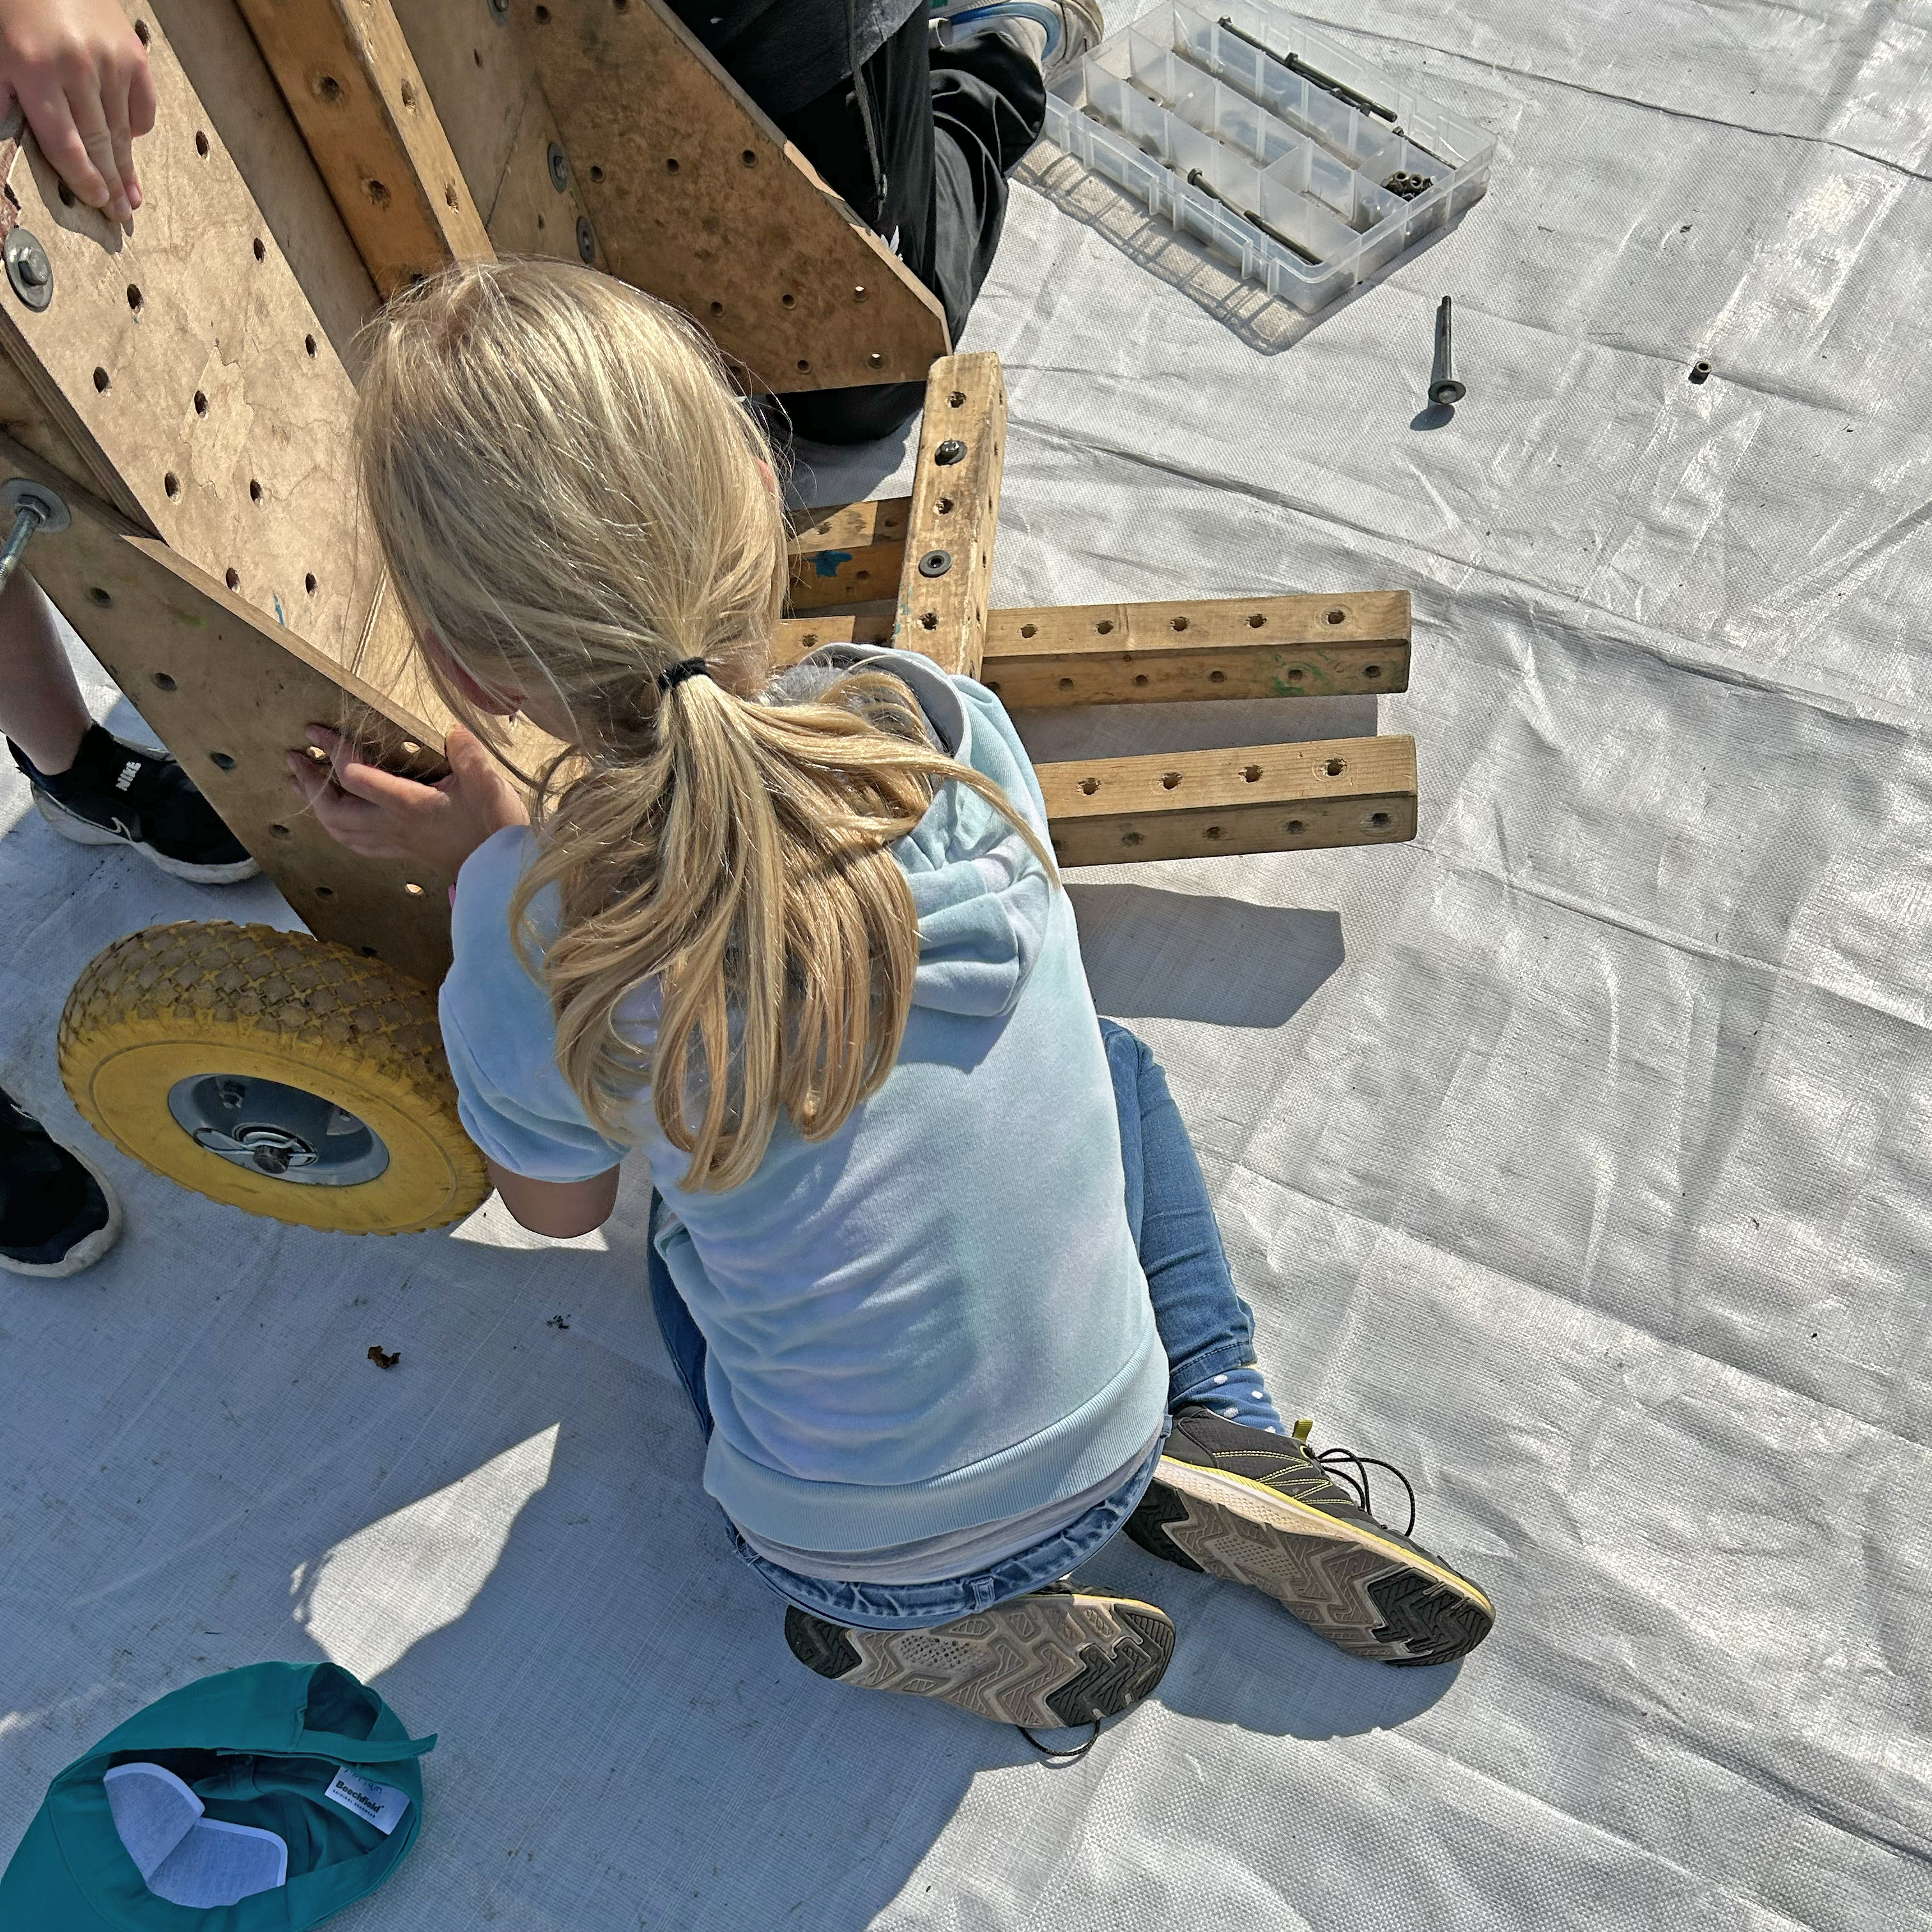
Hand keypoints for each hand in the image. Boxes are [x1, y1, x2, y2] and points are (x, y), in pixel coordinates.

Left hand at [0, 0, 156, 225]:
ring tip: (134, 196)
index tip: (95, 202)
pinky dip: (137, 126)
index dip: (82, 179)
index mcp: (36, 71)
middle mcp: (78, 68)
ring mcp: (111, 61)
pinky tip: (131, 143)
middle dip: (111, 183)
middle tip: (122, 215)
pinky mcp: (133, 53)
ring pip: (123, 130)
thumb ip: (3, 101)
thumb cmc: (13, 11)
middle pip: (99, 142)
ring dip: (128, 167)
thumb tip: (4, 151)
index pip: (66, 143)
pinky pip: (142, 105)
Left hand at [286, 722, 528, 873]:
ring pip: (340, 831)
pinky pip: (357, 843)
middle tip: (295, 759)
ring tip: (301, 784)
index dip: (333, 752)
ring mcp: (395, 841)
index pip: (355, 778)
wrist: (501, 871)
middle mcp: (393, 826)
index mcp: (407, 805)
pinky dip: (337, 828)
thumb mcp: (486, 784)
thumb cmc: (494, 827)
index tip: (317, 731)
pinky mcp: (402, 850)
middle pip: (334, 811)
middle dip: (310, 784)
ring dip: (317, 807)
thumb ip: (467, 754)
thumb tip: (452, 731)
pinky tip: (335, 819)